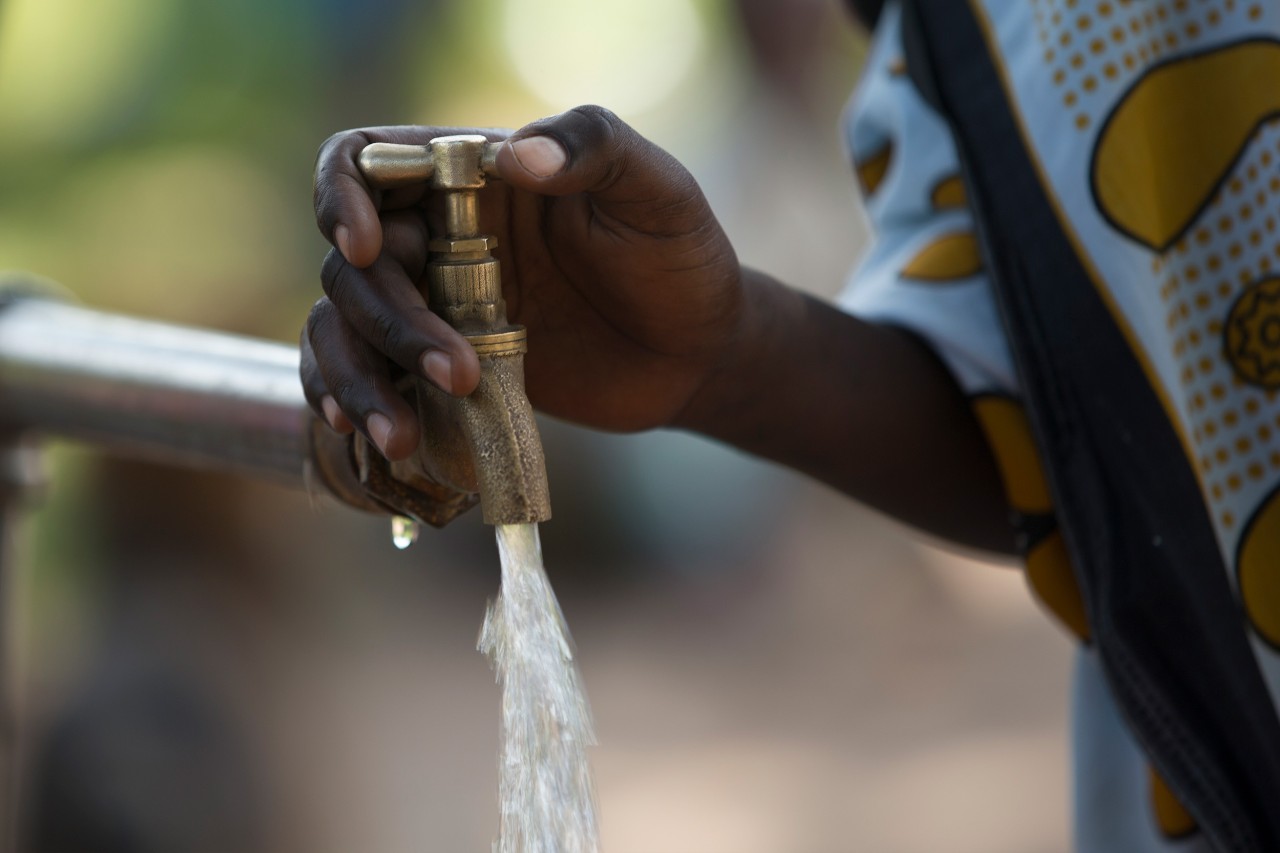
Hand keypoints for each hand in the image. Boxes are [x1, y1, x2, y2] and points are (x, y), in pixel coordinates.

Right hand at [302, 106, 743, 459]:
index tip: (368, 246)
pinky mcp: (443, 368)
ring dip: (355, 378)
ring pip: (343, 328)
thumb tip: (518, 155)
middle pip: (353, 266)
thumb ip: (596, 149)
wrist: (699, 354)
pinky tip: (376, 437)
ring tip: (398, 436)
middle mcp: (439, 235)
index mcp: (473, 176)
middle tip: (458, 373)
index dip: (341, 196)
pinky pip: (370, 378)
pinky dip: (353, 402)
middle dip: (386, 321)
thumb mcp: (658, 191)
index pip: (365, 162)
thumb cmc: (681, 259)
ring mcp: (437, 306)